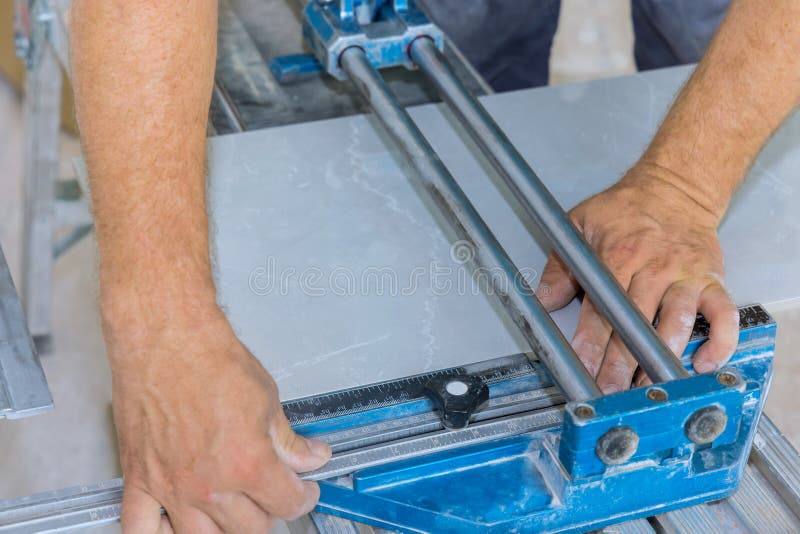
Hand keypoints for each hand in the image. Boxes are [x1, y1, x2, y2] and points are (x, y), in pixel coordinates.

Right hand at [106, 306, 330, 532]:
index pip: (287, 504)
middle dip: (268, 513)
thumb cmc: (211, 360)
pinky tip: (174, 525)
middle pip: (249, 529)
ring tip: (233, 510)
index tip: (303, 491)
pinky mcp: (139, 478)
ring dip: (224, 529)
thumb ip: (289, 440)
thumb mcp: (267, 400)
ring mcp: (171, 487)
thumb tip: (311, 457)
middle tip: (271, 494)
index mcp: (248, 465)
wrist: (167, 340)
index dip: (303, 498)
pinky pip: (141, 528)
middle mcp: (209, 485)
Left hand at [536, 163, 739, 392]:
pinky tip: (703, 363)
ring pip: (676, 323)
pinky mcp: (711, 280)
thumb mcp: (579, 225)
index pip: (600, 309)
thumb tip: (540, 302)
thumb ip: (560, 267)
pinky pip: (722, 315)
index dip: (591, 344)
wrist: (675, 186)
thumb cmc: (625, 208)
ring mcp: (685, 275)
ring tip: (647, 389)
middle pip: (635, 324)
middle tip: (610, 393)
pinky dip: (718, 341)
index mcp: (617, 256)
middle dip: (621, 364)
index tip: (582, 369)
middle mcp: (654, 268)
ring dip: (662, 359)